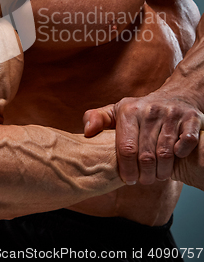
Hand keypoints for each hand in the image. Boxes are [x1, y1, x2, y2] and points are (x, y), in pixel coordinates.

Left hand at [83, 92, 203, 184]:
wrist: (175, 95)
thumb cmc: (141, 110)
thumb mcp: (117, 111)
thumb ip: (98, 119)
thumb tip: (87, 132)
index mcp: (129, 110)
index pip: (126, 148)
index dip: (127, 169)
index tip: (128, 180)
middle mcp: (150, 110)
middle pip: (146, 155)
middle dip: (145, 175)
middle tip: (144, 181)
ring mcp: (171, 113)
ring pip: (165, 153)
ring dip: (162, 171)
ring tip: (158, 176)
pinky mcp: (191, 117)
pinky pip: (187, 141)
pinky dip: (181, 154)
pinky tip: (176, 158)